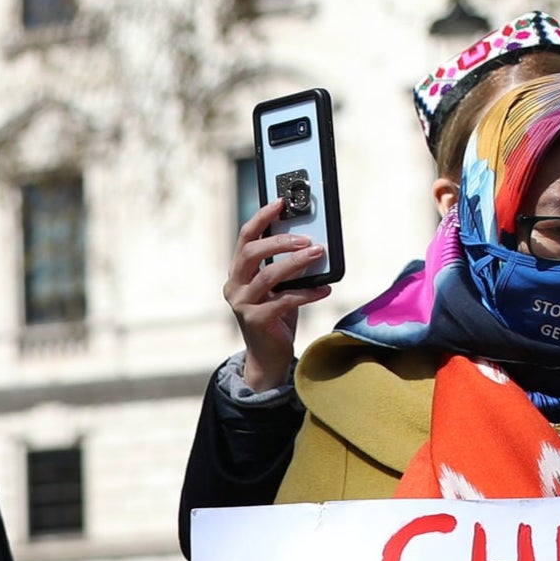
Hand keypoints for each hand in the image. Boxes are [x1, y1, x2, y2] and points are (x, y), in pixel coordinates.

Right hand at [226, 199, 329, 391]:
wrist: (268, 358)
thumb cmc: (276, 318)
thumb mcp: (278, 287)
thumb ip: (286, 266)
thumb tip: (311, 242)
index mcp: (238, 272)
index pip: (246, 237)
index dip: (262, 217)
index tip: (281, 202)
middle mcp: (235, 285)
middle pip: (252, 252)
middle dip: (280, 241)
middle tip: (307, 238)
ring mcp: (242, 304)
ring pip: (269, 275)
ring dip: (297, 263)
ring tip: (318, 254)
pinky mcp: (256, 321)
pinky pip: (285, 301)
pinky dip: (307, 293)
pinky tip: (324, 289)